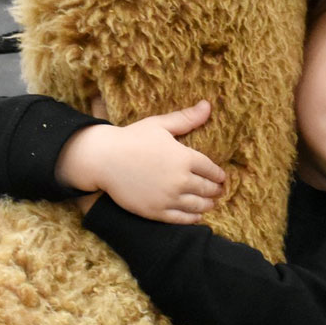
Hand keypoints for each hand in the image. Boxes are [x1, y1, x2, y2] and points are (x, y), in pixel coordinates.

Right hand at [57, 100, 225, 223]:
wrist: (103, 159)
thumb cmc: (131, 138)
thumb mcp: (159, 125)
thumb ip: (186, 118)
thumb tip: (207, 105)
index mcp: (184, 157)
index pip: (211, 169)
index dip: (218, 174)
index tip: (222, 177)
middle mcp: (180, 180)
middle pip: (207, 189)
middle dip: (215, 190)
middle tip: (219, 191)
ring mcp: (168, 198)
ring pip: (197, 206)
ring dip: (207, 205)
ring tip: (211, 204)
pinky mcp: (156, 212)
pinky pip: (181, 219)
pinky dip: (192, 219)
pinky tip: (196, 216)